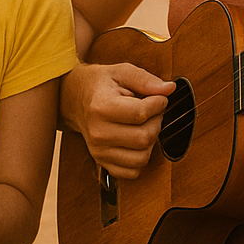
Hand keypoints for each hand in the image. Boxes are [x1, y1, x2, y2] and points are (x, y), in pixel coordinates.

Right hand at [61, 62, 173, 179]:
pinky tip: (137, 141)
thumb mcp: (121, 72)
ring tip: (145, 125)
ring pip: (142, 157)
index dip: (159, 104)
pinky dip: (141, 158)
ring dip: (151, 141)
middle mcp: (98, 133)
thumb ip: (145, 80)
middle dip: (157, 121)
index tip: (159, 98)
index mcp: (101, 107)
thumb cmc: (100, 85)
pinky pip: (132, 172)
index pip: (141, 113)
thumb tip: (169, 89)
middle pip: (144, 137)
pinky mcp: (102, 162)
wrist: (75, 98)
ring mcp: (99, 151)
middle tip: (153, 111)